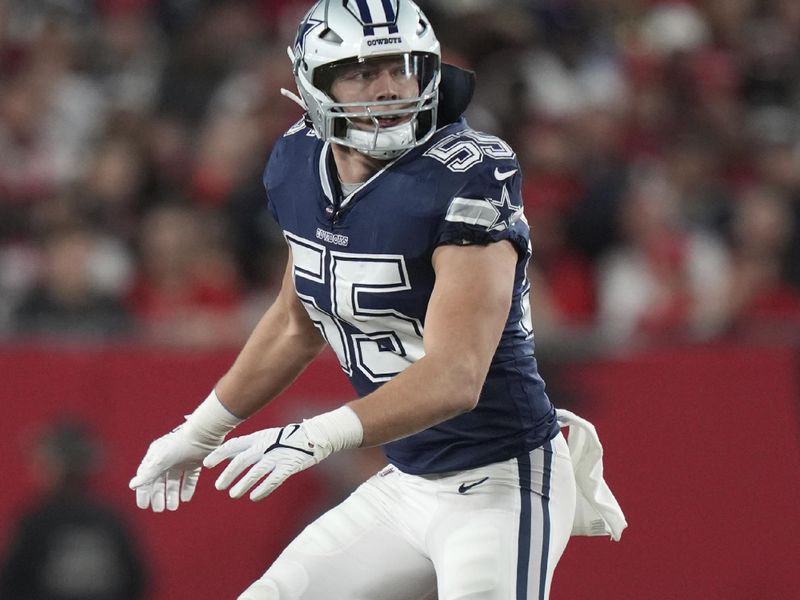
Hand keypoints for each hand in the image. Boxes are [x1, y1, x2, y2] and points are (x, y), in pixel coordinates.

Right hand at [129, 425, 217, 511]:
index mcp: (156, 456)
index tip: (144, 506)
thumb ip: (148, 473)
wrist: (203, 433)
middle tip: (159, 509)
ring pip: (174, 481)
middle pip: (160, 481)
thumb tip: (132, 485)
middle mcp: (167, 459)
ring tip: (173, 507)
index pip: (146, 476)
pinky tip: (186, 498)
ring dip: (172, 494)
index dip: (144, 491)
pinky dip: (187, 488)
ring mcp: (181, 460)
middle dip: (158, 495)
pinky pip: (189, 478)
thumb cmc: (179, 444)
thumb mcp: (162, 459)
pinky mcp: (194, 462)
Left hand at [203, 423, 325, 501]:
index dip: (219, 454)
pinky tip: (254, 497)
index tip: (206, 464)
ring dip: (242, 484)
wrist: (315, 435)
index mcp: (258, 437)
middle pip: (241, 460)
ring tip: (233, 494)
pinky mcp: (289, 466)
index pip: (234, 444)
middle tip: (219, 486)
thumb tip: (228, 456)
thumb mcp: (266, 437)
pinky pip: (273, 480)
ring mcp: (277, 456)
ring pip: (255, 472)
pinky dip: (262, 489)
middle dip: (228, 474)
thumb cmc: (287, 438)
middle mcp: (265, 445)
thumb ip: (249, 447)